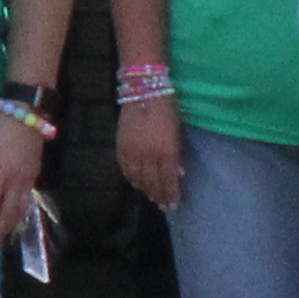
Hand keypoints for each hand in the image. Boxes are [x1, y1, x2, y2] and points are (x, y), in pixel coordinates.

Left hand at [0, 110, 47, 247]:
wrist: (27, 113)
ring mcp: (30, 179)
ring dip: (11, 226)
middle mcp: (19, 181)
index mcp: (2, 174)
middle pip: (9, 213)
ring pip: (21, 209)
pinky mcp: (36, 175)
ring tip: (2, 239)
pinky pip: (28, 200)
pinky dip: (20, 213)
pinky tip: (14, 218)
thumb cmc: (0, 127)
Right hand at [115, 94, 187, 212]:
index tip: (174, 205)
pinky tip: (135, 182)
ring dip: (145, 190)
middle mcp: (147, 157)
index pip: (167, 181)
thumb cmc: (167, 109)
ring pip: (137, 179)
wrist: (143, 91)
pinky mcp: (120, 147)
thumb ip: (176, 155)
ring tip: (151, 197)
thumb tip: (177, 174)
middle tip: (164, 206)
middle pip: (152, 183)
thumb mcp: (178, 133)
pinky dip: (131, 178)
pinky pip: (125, 169)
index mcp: (165, 153)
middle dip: (159, 196)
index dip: (171, 195)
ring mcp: (132, 153)